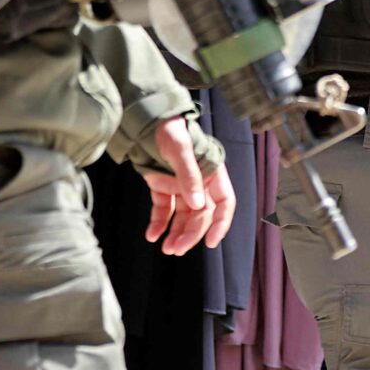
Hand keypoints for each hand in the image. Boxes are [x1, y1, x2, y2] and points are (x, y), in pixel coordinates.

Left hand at [143, 118, 236, 255]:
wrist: (145, 120)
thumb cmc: (169, 128)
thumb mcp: (180, 149)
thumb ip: (189, 176)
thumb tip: (197, 205)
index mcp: (212, 172)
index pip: (224, 203)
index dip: (220, 224)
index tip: (210, 242)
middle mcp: (199, 182)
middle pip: (200, 215)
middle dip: (190, 233)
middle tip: (176, 249)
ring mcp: (180, 186)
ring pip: (182, 216)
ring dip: (176, 233)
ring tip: (166, 248)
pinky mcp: (163, 187)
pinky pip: (163, 210)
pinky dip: (158, 223)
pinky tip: (152, 235)